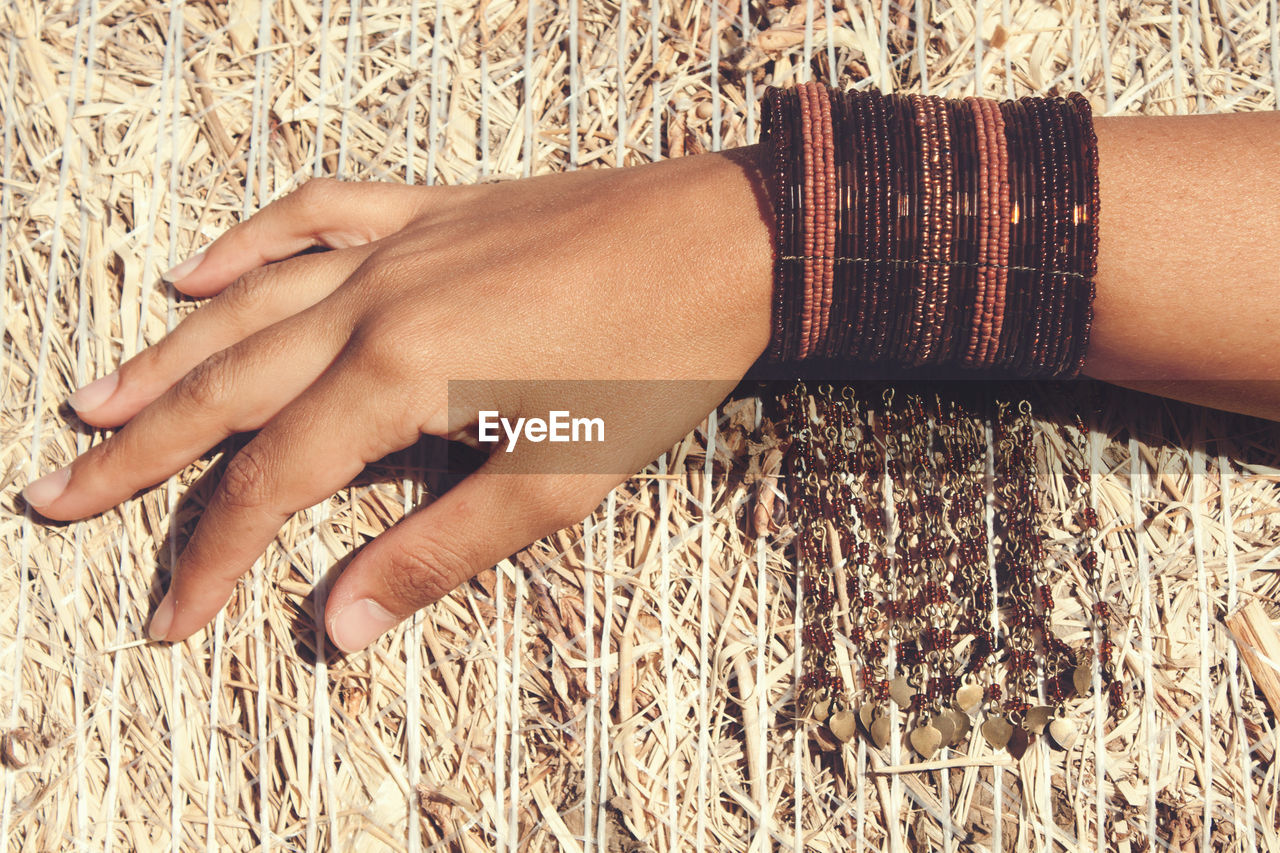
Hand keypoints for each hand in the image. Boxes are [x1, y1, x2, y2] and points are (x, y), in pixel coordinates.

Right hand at [23, 145, 775, 652]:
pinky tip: (196, 272)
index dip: (211, 557)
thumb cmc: (656, 368)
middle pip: (225, 388)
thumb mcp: (557, 484)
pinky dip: (246, 244)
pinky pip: (313, 215)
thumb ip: (438, 552)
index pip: (271, 482)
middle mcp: (375, 301)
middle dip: (136, 453)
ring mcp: (398, 244)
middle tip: (55, 495)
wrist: (728, 242)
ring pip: (248, 304)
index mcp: (402, 376)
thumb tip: (338, 630)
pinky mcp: (431, 209)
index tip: (164, 618)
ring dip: (164, 358)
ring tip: (93, 404)